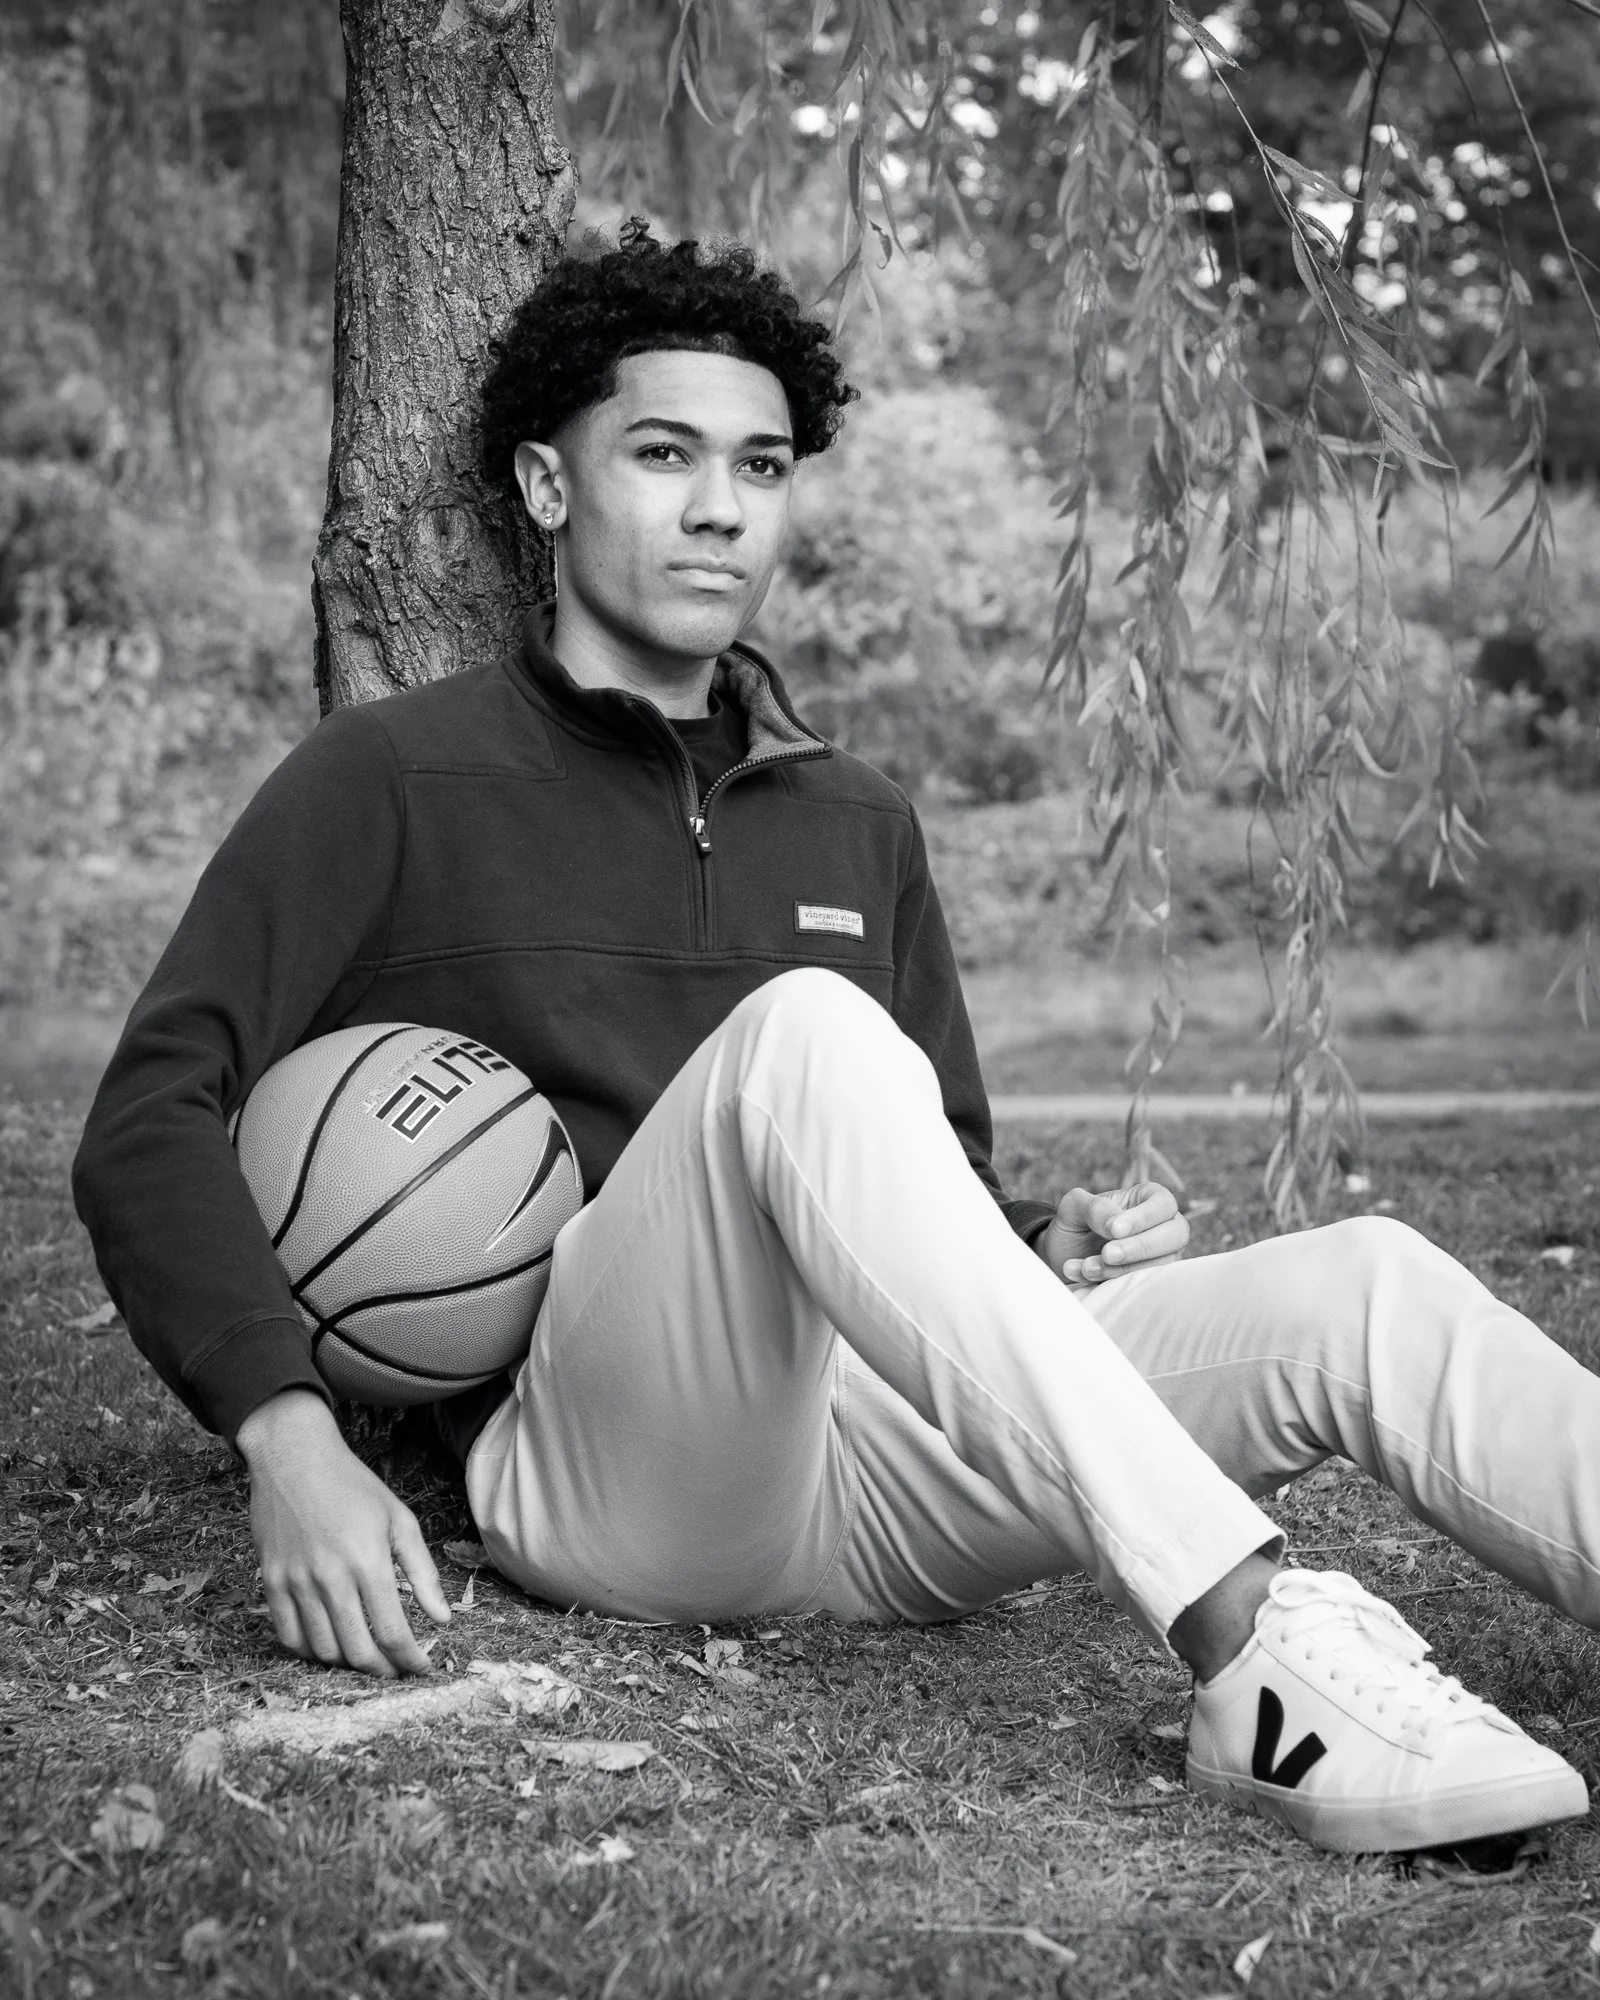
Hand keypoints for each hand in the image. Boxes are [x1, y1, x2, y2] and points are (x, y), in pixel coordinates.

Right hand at [236, 1389, 450, 1677]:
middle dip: (383, 1670)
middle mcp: (331, 1577)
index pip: (392, 1632)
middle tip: (396, 1669)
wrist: (294, 1458)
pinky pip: (289, 1636)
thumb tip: (442, 1618)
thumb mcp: (399, 1519)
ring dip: (348, 1663)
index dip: (410, 1660)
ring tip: (366, 1656)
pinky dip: (311, 1651)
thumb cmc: (353, 1485)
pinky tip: (330, 1645)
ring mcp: (297, 1582)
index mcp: (368, 1561)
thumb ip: (423, 1572)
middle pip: (358, 1650)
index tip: (422, 1668)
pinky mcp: (272, 1582)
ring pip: (323, 1649)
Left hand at [1039, 1182, 1188, 1285]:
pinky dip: (1112, 1283)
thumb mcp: (1074, 1208)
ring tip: (1086, 1267)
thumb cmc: (1075, 1224)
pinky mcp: (1151, 1281)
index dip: (1143, 1218)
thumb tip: (1114, 1225)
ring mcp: (1162, 1256)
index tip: (1114, 1230)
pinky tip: (1083, 1276)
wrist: (1063, 1257)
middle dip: (1140, 1247)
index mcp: (1148, 1199)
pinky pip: (1145, 1286)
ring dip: (1122, 1269)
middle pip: (1175, 1235)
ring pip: (1162, 1265)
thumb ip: (1094, 1208)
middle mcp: (1163, 1226)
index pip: (1163, 1204)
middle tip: (1107, 1254)